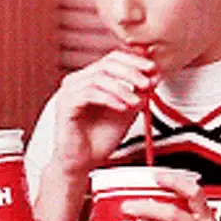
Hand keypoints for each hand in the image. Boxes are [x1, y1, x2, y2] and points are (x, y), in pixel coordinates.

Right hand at [52, 49, 158, 177]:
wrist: (82, 162)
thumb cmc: (100, 138)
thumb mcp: (127, 111)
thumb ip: (138, 93)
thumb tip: (154, 77)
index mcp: (91, 77)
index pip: (113, 57)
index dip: (134, 60)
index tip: (152, 68)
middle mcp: (78, 80)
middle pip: (107, 63)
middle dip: (131, 72)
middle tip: (147, 83)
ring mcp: (70, 91)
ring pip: (99, 77)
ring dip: (122, 88)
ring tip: (136, 102)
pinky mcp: (66, 105)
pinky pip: (89, 94)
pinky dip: (109, 99)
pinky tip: (122, 107)